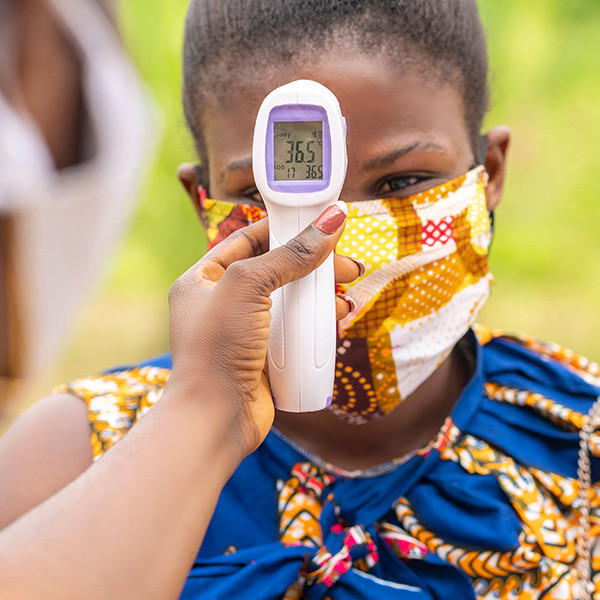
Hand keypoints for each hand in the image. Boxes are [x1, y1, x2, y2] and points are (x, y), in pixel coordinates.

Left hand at [167, 202, 360, 457]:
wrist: (216, 419)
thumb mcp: (249, 286)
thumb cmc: (217, 349)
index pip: (248, 240)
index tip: (317, 219)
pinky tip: (339, 320)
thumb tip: (330, 221)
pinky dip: (320, 323)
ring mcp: (247, 332)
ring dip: (322, 295)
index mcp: (204, 280)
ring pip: (293, 303)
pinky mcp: (267, 356)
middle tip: (347, 263)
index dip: (284, 226)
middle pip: (278, 271)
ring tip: (349, 294)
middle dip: (314, 265)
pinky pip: (298, 331)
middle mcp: (224, 304)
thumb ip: (290, 254)